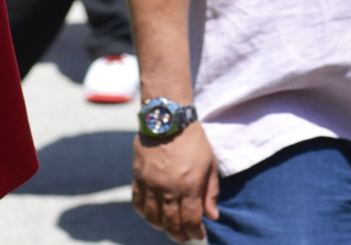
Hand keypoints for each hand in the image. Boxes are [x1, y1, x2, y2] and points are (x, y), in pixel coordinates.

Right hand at [132, 122, 218, 241]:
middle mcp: (168, 188)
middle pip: (171, 224)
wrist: (168, 118)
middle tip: (184, 237)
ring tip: (169, 227)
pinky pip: (138, 203)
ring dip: (161, 227)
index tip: (199, 235)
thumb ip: (210, 192)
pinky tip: (152, 214)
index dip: (195, 233)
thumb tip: (212, 216)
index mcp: (189, 185)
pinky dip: (144, 214)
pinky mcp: (138, 177)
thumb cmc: (193, 141)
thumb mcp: (210, 164)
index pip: (191, 221)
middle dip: (179, 235)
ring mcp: (151, 184)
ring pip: (153, 217)